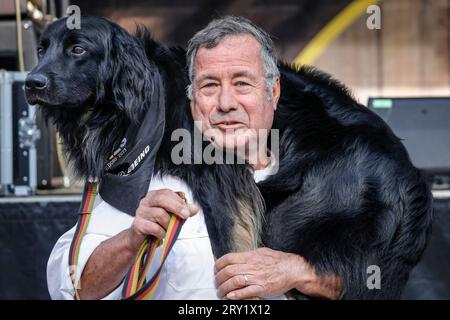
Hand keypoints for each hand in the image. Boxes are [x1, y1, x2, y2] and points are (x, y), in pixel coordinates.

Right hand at [127, 189, 198, 251]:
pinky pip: (154, 228)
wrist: (139, 238)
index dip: (178, 201)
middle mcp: (146, 201)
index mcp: (154, 196)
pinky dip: (161, 233)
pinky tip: (161, 235)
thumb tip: (195, 208)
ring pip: (159, 214)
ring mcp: (141, 212)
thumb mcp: (171, 216)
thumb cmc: (156, 224)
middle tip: (185, 216)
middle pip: (162, 199)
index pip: (166, 193)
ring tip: (168, 229)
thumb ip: (182, 211)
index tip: (187, 210)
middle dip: (176, 207)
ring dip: (168, 224)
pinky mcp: (138, 224)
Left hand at [215, 247, 342, 299]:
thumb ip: (249, 255)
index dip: (218, 265)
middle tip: (216, 283)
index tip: (216, 270)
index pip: (228, 258)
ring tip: (220, 293)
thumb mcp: (261, 252)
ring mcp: (256, 277)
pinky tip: (230, 297)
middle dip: (218, 278)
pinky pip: (246, 292)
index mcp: (250, 256)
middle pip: (228, 271)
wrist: (293, 269)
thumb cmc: (278, 260)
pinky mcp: (262, 288)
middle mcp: (251, 266)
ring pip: (234, 282)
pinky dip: (236, 295)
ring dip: (224, 288)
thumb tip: (238, 256)